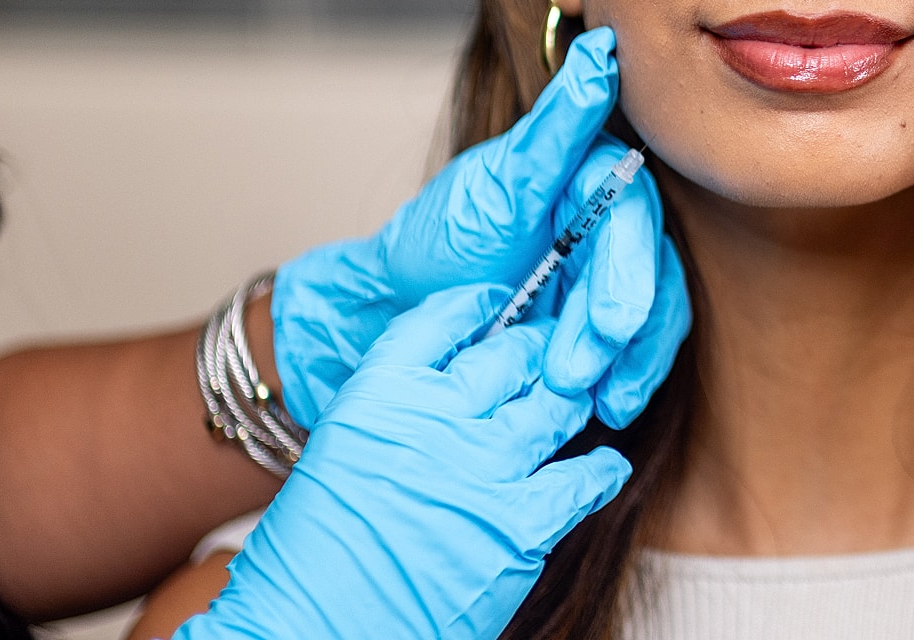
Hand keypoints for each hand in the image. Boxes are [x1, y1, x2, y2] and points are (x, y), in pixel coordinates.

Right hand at [173, 287, 630, 639]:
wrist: (309, 633)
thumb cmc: (312, 557)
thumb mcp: (339, 455)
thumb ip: (396, 413)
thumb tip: (450, 390)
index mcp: (379, 394)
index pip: (443, 320)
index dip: (479, 307)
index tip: (496, 305)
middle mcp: (435, 419)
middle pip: (512, 356)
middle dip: (536, 350)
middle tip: (552, 350)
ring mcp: (483, 470)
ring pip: (555, 407)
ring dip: (569, 401)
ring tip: (574, 400)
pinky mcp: (520, 526)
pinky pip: (583, 479)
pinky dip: (599, 470)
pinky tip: (605, 466)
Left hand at [272, 26, 688, 428]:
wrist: (393, 320)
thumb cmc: (436, 243)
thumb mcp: (494, 186)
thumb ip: (556, 126)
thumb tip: (599, 50)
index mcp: (588, 176)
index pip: (633, 214)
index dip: (627, 268)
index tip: (611, 321)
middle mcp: (608, 221)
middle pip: (646, 271)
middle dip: (615, 326)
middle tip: (574, 370)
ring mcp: (607, 275)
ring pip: (654, 316)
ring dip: (629, 362)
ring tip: (588, 401)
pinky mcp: (602, 325)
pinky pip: (637, 352)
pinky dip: (626, 381)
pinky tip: (606, 409)